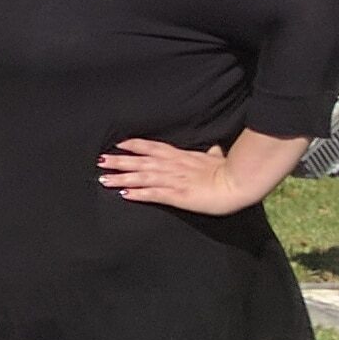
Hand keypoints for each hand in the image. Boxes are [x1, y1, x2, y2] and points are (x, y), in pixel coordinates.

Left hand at [97, 136, 266, 214]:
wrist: (238, 182)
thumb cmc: (230, 170)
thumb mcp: (217, 158)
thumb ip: (211, 154)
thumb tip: (214, 149)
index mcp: (182, 156)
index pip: (153, 147)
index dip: (135, 145)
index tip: (118, 143)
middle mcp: (173, 166)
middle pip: (141, 161)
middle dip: (119, 161)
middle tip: (100, 160)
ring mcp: (174, 180)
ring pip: (142, 177)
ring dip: (122, 177)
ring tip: (103, 178)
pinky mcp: (177, 195)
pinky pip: (153, 194)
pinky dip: (138, 193)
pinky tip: (124, 194)